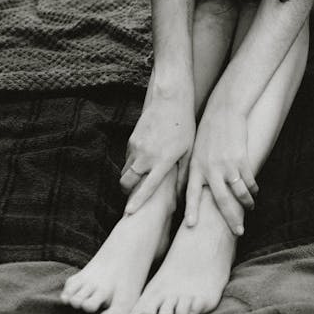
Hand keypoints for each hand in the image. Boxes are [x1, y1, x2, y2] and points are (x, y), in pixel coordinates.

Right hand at [121, 86, 195, 213]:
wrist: (169, 100)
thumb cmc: (184, 126)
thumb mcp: (188, 152)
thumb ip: (182, 175)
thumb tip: (180, 196)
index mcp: (162, 161)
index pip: (146, 187)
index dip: (137, 202)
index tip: (129, 214)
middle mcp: (145, 156)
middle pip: (127, 182)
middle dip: (128, 192)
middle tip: (134, 198)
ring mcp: (136, 147)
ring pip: (126, 171)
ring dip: (131, 178)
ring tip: (142, 181)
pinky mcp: (131, 140)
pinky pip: (128, 158)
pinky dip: (133, 165)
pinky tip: (145, 162)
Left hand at [185, 104, 257, 234]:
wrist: (224, 112)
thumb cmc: (208, 132)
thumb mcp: (196, 151)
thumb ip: (196, 171)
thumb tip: (196, 192)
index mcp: (196, 167)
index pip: (192, 193)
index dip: (191, 210)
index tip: (191, 225)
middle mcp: (211, 169)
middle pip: (221, 200)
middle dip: (231, 218)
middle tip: (238, 231)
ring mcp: (227, 165)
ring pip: (240, 192)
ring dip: (247, 203)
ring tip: (250, 207)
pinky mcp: (241, 159)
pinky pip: (249, 181)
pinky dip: (253, 188)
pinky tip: (254, 191)